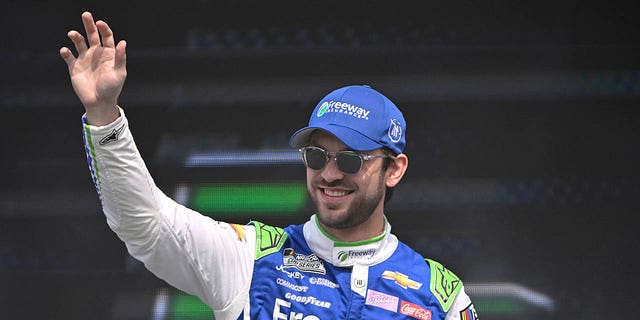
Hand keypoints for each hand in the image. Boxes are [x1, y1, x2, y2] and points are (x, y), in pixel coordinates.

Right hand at [60, 11, 126, 125]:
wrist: (99, 102)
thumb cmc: (112, 89)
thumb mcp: (119, 73)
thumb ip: (120, 58)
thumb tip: (122, 42)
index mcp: (108, 54)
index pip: (106, 36)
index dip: (103, 28)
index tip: (100, 23)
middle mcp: (96, 54)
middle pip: (92, 35)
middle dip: (89, 24)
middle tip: (86, 15)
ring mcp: (85, 59)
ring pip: (79, 43)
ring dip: (76, 37)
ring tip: (72, 34)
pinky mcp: (74, 67)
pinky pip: (68, 56)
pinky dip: (66, 52)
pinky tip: (66, 51)